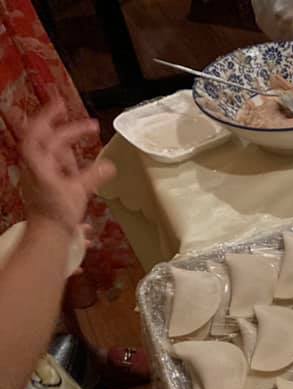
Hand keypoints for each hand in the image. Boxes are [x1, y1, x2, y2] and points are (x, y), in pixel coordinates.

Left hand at [19, 98, 114, 234]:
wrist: (47, 235)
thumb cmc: (56, 212)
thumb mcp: (77, 191)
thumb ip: (93, 176)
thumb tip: (110, 165)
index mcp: (39, 161)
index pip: (39, 131)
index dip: (48, 116)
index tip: (61, 103)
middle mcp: (37, 165)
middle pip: (50, 140)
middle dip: (68, 129)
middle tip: (90, 125)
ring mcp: (41, 175)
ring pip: (54, 153)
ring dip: (69, 145)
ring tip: (87, 137)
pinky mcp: (48, 186)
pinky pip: (58, 166)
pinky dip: (69, 161)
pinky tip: (79, 164)